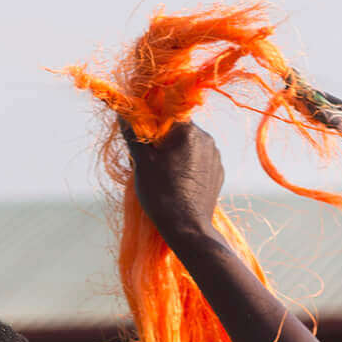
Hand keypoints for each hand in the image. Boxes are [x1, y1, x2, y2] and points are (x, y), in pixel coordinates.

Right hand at [124, 120, 224, 245]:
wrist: (188, 229)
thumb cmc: (161, 194)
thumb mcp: (141, 163)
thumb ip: (132, 134)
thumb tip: (123, 112)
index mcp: (189, 131)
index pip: (166, 114)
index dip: (151, 125)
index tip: (142, 141)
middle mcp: (207, 138)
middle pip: (178, 130)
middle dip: (162, 141)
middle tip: (150, 162)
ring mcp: (215, 156)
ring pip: (189, 146)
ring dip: (175, 154)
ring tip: (164, 176)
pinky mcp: (218, 173)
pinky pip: (199, 161)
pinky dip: (187, 167)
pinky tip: (178, 183)